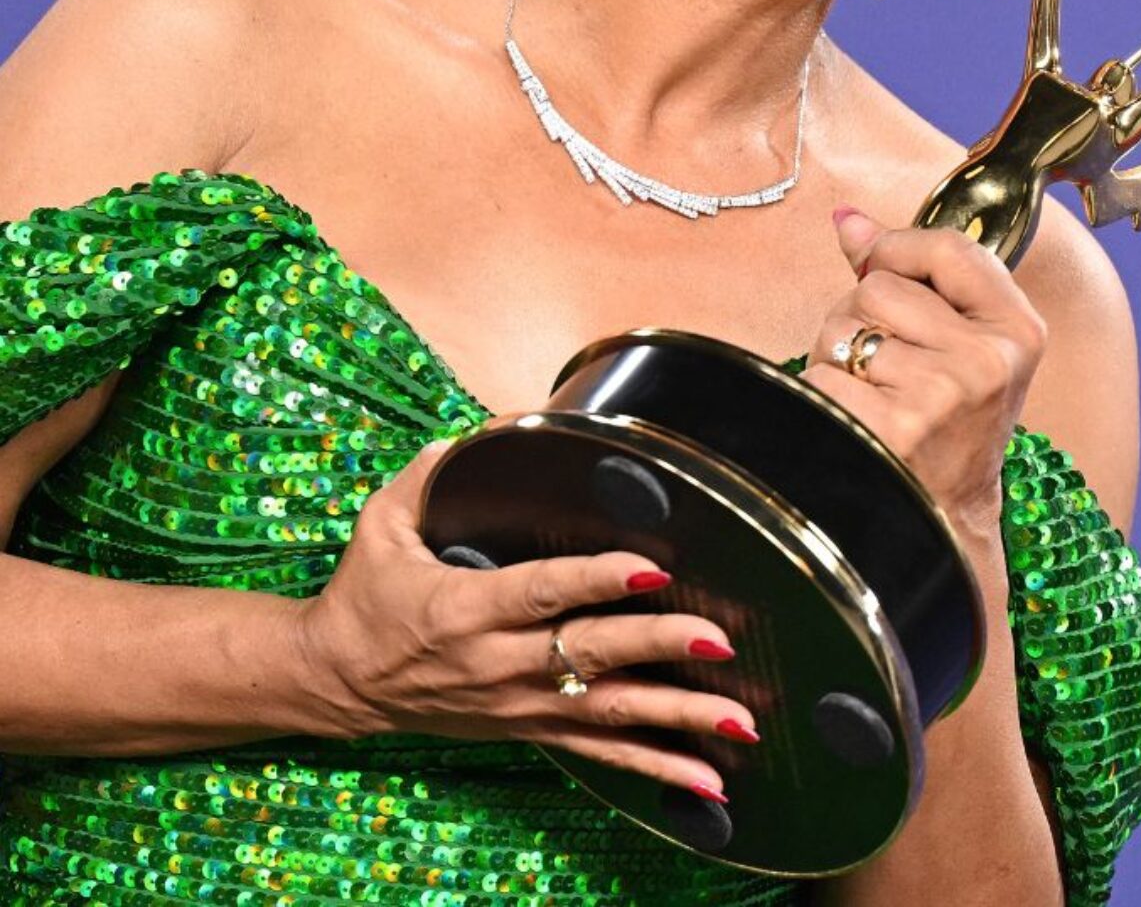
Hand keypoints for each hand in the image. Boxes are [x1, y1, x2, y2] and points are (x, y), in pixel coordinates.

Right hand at [291, 440, 755, 798]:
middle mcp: (498, 663)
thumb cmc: (365, 596)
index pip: (542, 592)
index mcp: (464, 608)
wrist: (338, 682)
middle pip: (589, 655)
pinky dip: (656, 766)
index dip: (597, 579)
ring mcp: (518, 704)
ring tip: (737, 719)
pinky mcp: (529, 729)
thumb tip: (487, 429)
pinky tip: (707, 777)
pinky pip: (600, 752)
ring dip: (676, 717)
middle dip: (658, 646)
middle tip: (717, 637)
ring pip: (607, 713)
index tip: (650, 565)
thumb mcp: (382, 523)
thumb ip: (431, 473)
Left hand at [801, 208, 1048, 538]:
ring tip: (873, 395)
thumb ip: (908, 273)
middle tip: (888, 366)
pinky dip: (823, 395)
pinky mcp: (889, 430)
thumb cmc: (949, 423)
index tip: (884, 266)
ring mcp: (939, 398)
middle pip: (877, 287)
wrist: (944, 523)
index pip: (947, 248)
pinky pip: (821, 376)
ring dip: (838, 357)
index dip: (899, 249)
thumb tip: (847, 219)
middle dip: (863, 317)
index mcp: (1016, 332)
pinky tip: (855, 422)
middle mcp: (985, 363)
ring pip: (842, 329)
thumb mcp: (959, 344)